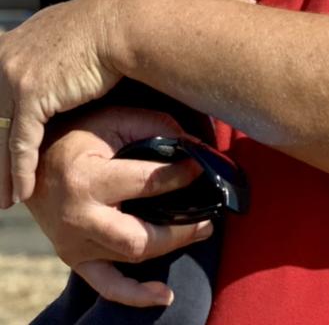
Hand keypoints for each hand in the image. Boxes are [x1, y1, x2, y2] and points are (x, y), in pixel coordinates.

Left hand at [0, 0, 124, 205]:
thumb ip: (42, 51)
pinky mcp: (31, 93)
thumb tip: (48, 62)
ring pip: (1, 137)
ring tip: (5, 199)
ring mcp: (13, 76)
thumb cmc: (101, 27)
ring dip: (2, 174)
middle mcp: (3, 60)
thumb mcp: (58, 34)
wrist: (119, 22)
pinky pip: (22, 142)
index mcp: (7, 46)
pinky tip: (24, 191)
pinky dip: (22, 171)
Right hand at [27, 107, 214, 307]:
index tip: (201, 165)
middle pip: (139, 237)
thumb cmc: (78, 136)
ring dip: (170, 247)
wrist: (30, 165)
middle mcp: (79, 218)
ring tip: (200, 231)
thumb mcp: (114, 120)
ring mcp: (75, 245)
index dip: (180, 175)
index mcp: (87, 180)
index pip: (144, 184)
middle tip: (209, 217)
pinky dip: (136, 295)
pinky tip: (163, 295)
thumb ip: (155, 127)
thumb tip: (195, 144)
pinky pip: (107, 286)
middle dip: (181, 230)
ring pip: (130, 257)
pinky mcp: (75, 259)